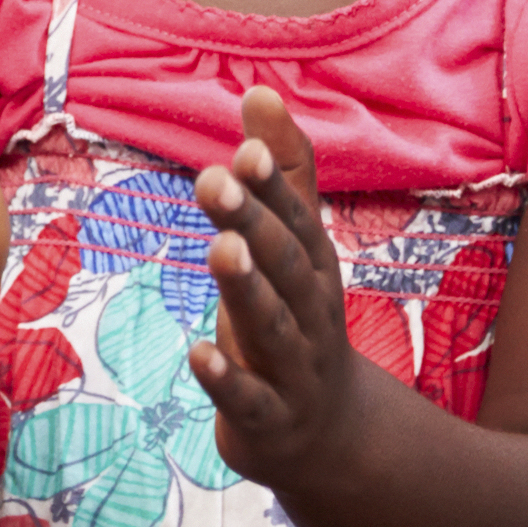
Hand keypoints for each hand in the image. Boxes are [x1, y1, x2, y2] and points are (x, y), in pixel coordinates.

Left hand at [191, 88, 362, 482]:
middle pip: (287, 266)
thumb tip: (259, 90)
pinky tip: (197, 354)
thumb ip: (282, 173)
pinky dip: (226, 379)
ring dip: (247, 289)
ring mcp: (294, 370)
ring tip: (219, 249)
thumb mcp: (295, 249)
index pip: (297, 220)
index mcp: (314, 269)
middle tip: (215, 179)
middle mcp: (312, 314)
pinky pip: (249, 399)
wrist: (330, 436)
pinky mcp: (269, 420)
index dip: (273, 185)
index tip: (244, 145)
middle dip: (256, 223)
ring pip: (273, 327)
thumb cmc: (299, 321)